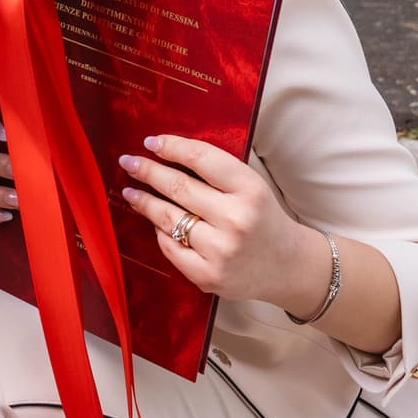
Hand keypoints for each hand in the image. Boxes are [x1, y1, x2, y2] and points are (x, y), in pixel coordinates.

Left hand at [118, 135, 326, 309]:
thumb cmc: (263, 219)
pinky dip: (159, 232)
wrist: (288, 266)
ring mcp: (221, 251)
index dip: (172, 147)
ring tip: (130, 191)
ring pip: (168, 218)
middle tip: (129, 161)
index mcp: (250, 190)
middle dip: (148, 171)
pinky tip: (154, 222)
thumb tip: (167, 154)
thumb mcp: (252, 187)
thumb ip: (217, 172)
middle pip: (178, 187)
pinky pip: (170, 246)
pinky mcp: (208, 275)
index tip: (150, 142)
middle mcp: (236, 219)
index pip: (201, 159)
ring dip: (144, 201)